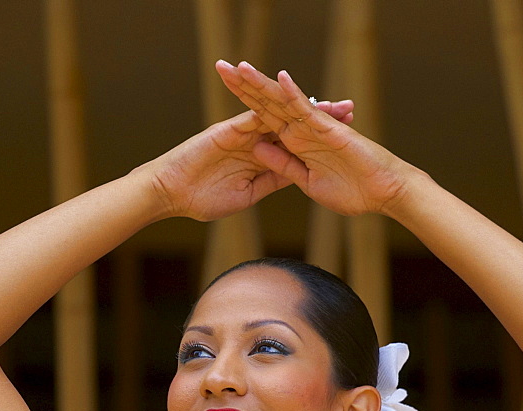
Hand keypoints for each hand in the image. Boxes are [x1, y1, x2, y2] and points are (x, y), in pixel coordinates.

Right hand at [141, 96, 356, 221]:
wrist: (173, 193)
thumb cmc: (203, 199)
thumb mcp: (247, 195)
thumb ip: (271, 180)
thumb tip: (296, 177)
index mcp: (262, 157)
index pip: (298, 145)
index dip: (321, 140)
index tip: (347, 139)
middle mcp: (256, 140)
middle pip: (295, 124)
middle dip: (322, 118)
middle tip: (350, 110)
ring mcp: (243, 132)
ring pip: (280, 115)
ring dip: (304, 108)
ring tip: (331, 104)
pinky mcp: (229, 129)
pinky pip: (254, 114)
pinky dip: (273, 106)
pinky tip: (296, 100)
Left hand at [215, 60, 413, 216]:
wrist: (381, 194)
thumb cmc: (351, 190)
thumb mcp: (306, 182)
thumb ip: (283, 165)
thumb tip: (258, 148)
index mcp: (295, 144)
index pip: (263, 119)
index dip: (243, 105)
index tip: (221, 95)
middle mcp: (302, 130)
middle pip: (267, 104)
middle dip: (244, 86)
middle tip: (221, 66)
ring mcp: (315, 127)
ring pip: (283, 101)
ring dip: (261, 84)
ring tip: (239, 67)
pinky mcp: (329, 129)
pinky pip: (308, 109)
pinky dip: (294, 93)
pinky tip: (278, 78)